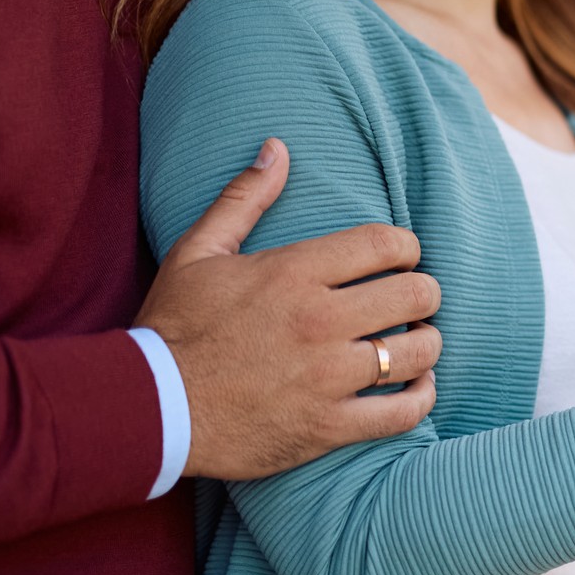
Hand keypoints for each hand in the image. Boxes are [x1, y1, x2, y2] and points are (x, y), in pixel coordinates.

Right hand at [135, 138, 443, 479]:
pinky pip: (404, 412)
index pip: (389, 244)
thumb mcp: (197, 252)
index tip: (401, 259)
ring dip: (426, 343)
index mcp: (294, 272)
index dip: (408, 248)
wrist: (147, 409)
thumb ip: (244, 198)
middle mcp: (319, 322)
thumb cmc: (174, 326)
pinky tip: (416, 384)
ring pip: (419, 351)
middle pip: (417, 294)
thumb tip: (277, 147)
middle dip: (424, 293)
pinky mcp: (329, 426)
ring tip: (414, 341)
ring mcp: (327, 377)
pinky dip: (422, 396)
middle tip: (413, 301)